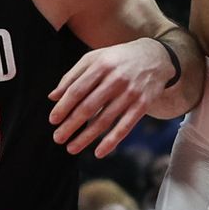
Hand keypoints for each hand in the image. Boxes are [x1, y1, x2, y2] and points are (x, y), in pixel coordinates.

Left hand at [48, 38, 169, 157]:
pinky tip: (99, 152)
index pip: (77, 90)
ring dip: (86, 137)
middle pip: (88, 107)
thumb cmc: (118, 59)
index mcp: (101, 65)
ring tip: (71, 148)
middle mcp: (116, 79)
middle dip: (71, 125)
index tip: (53, 120)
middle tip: (58, 138)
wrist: (156, 57)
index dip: (63, 107)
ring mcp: (130, 93)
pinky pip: (125, 126)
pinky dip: (112, 141)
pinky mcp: (143, 105)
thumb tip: (52, 97)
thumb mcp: (95, 59)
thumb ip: (73, 76)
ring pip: (105, 120)